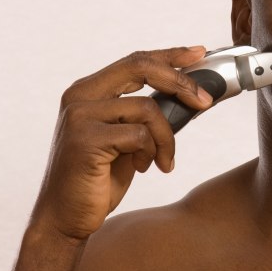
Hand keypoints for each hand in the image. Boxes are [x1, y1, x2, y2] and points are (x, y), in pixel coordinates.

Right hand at [29, 47, 212, 241]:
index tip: (198, 52)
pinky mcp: (86, 139)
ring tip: (162, 161)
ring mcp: (80, 116)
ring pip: (146, 108)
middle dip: (180, 82)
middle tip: (204, 101)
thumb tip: (189, 96)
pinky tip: (143, 168)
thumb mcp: (127, 140)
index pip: (135, 61)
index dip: (169, 55)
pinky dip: (151, 152)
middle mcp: (80, 96)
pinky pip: (139, 135)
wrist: (67, 218)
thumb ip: (145, 115)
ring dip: (165, 138)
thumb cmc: (99, 180)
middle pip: (141, 68)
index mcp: (88, 91)